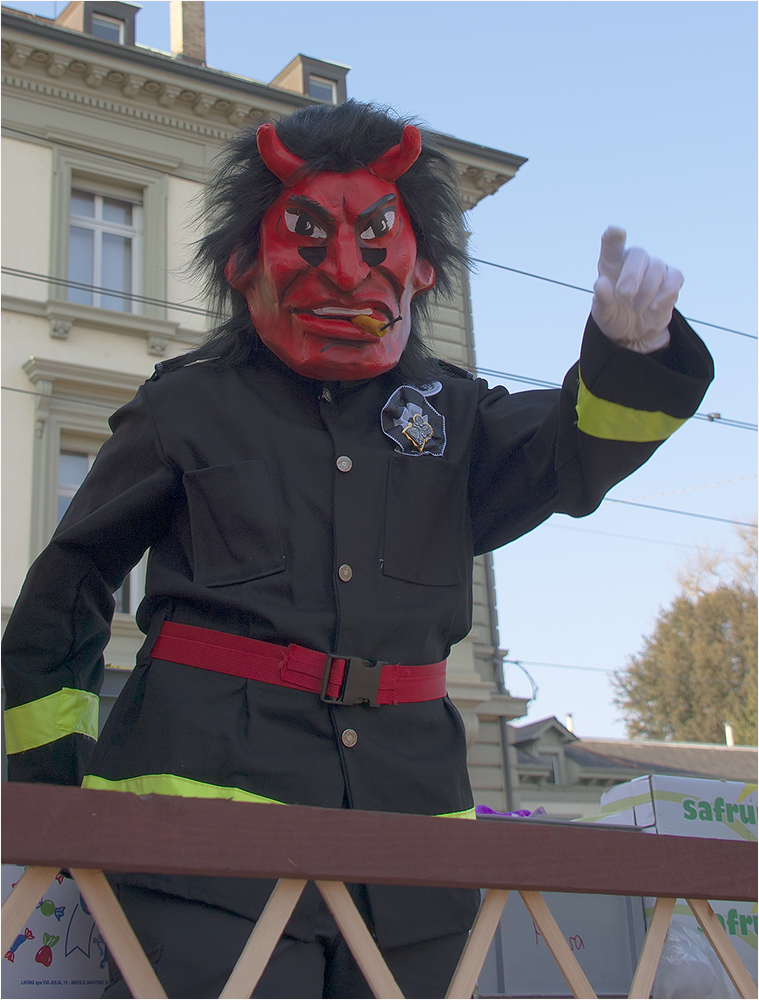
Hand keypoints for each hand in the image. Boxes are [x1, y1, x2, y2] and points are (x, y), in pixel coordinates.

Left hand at [591, 227, 682, 353]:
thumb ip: (602, 300)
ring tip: (637, 309)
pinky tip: (654, 306)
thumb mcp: (603, 314)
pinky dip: (665, 292)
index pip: (611, 245)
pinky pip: (674, 278)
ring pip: (657, 267)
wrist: (634, 332)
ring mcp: (654, 268)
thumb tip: (601, 283)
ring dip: (647, 291)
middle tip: (624, 294)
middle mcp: (633, 262)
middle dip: (632, 275)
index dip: (613, 236)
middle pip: (638, 253)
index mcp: (611, 265)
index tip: (616, 232)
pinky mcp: (671, 280)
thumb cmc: (615, 316)